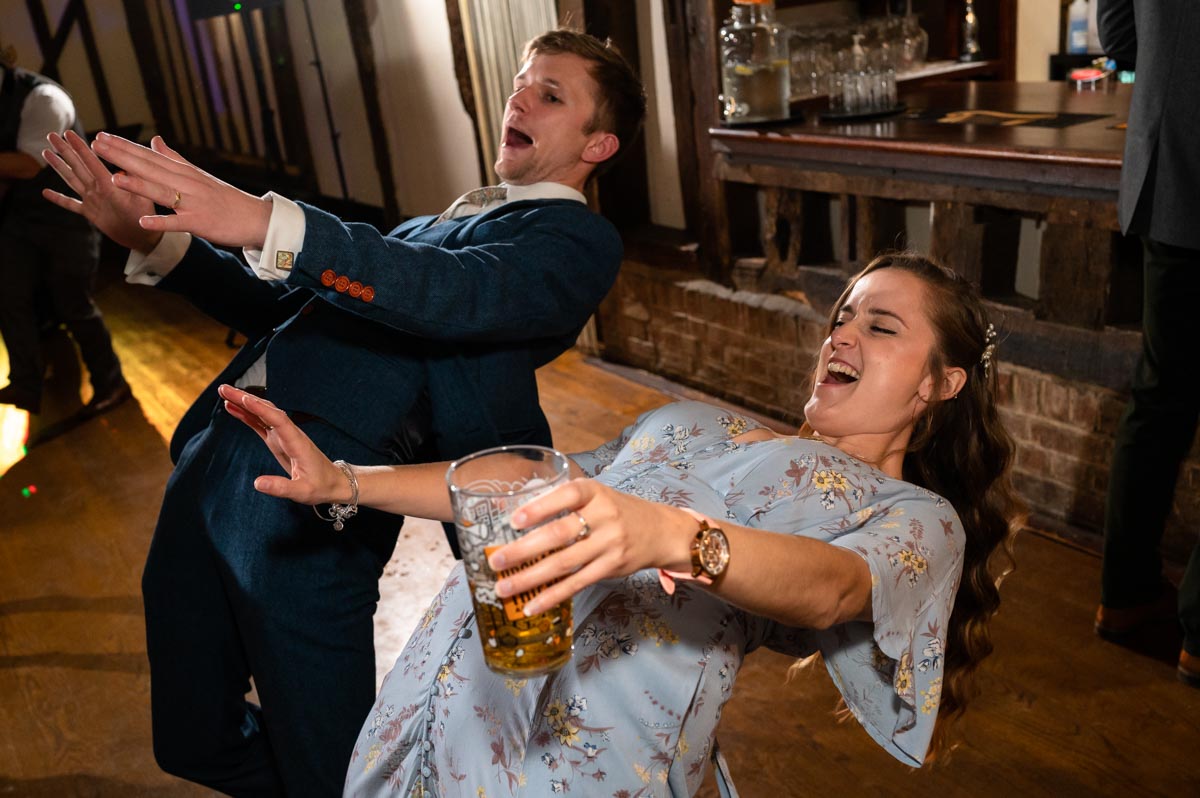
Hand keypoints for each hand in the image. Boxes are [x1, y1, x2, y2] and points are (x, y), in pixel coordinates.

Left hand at [42, 130, 161, 252]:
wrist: (141, 240)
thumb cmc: (146, 216)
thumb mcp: (146, 194)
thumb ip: (135, 177)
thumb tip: (128, 161)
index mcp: (108, 187)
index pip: (91, 162)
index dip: (79, 146)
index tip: (69, 133)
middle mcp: (95, 193)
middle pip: (77, 168)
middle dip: (64, 150)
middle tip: (52, 136)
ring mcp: (90, 203)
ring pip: (71, 181)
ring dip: (57, 166)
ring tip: (45, 152)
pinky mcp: (89, 214)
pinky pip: (71, 205)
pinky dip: (58, 199)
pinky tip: (45, 192)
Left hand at [90, 133, 272, 248]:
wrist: (255, 218)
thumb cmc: (226, 198)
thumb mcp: (199, 175)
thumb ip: (174, 158)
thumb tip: (154, 140)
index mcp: (184, 172)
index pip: (150, 156)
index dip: (125, 146)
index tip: (102, 136)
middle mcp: (187, 183)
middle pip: (150, 168)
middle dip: (123, 157)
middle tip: (97, 145)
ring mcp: (193, 203)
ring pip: (161, 192)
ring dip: (138, 186)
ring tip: (114, 179)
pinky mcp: (200, 223)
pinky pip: (177, 223)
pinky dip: (161, 222)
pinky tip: (143, 221)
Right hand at [217, 384, 352, 503]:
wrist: (333, 482)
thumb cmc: (320, 486)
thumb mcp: (302, 492)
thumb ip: (281, 487)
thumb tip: (257, 483)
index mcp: (297, 442)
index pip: (278, 419)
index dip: (260, 408)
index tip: (242, 398)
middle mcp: (289, 433)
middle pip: (267, 410)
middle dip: (246, 399)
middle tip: (223, 389)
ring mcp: (283, 435)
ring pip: (262, 414)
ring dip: (243, 403)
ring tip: (223, 393)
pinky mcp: (278, 440)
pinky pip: (260, 424)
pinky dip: (246, 415)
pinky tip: (232, 408)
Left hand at [487, 479, 696, 614]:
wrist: (660, 531)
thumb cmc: (618, 511)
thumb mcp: (596, 496)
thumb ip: (563, 502)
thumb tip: (512, 512)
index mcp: (595, 493)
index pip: (567, 496)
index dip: (540, 507)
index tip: (514, 520)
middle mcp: (604, 517)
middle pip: (560, 533)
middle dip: (524, 549)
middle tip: (496, 561)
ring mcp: (609, 545)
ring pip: (564, 563)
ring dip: (531, 578)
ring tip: (504, 587)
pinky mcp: (611, 568)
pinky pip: (577, 584)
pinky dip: (552, 596)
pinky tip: (532, 605)